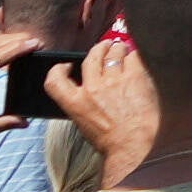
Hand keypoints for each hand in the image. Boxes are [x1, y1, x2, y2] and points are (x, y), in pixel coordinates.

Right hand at [46, 25, 166, 182]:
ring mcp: (113, 80)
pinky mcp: (134, 76)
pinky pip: (133, 57)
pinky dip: (134, 56)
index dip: (58, 69)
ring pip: (113, 53)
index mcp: (76, 104)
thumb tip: (88, 91)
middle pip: (91, 57)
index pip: (54, 81)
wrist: (134, 145)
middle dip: (98, 49)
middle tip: (105, 46)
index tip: (67, 65)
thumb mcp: (86, 125)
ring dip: (117, 49)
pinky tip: (136, 59)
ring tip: (122, 50)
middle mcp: (92, 89)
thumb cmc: (112, 142)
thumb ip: (84, 105)